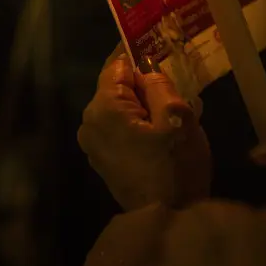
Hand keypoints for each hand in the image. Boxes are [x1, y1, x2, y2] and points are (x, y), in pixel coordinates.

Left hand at [77, 52, 210, 210]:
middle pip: (115, 87)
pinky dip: (136, 122)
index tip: (158, 44)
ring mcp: (93, 144)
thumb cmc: (174, 166)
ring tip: (172, 104)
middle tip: (174, 78)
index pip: (115, 65)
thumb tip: (147, 68)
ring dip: (142, 104)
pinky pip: (118, 128)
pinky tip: (161, 129)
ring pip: (118, 108)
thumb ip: (159, 84)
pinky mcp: (103, 160)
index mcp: (103, 107)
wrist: (167, 220)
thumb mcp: (177, 117)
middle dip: (142, 81)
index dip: (137, 53)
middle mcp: (89, 122)